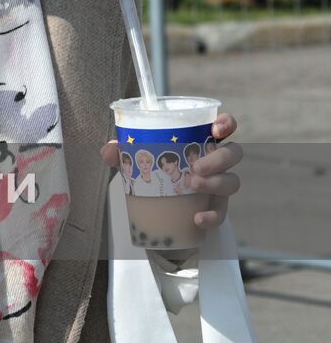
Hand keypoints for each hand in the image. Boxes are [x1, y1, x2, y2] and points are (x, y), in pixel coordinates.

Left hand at [102, 112, 241, 228]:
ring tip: (193, 185)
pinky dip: (213, 216)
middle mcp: (216, 161)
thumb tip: (109, 150)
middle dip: (219, 158)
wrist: (159, 203)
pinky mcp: (217, 206)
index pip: (223, 126)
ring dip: (215, 183)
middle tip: (196, 166)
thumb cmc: (153, 168)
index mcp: (200, 141)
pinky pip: (222, 212)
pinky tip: (197, 219)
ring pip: (232, 181)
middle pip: (234, 153)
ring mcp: (219, 183)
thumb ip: (120, 151)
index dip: (226, 124)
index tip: (216, 129)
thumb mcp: (136, 157)